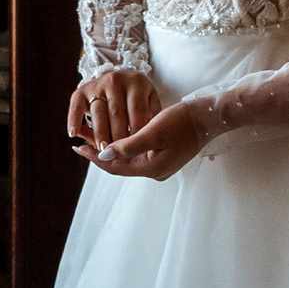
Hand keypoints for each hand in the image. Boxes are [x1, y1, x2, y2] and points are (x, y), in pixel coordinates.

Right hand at [69, 68, 159, 161]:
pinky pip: (76, 106)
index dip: (136, 132)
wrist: (121, 81)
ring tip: (103, 151)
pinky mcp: (82, 90)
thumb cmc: (139, 99)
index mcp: (137, 82)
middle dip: (117, 136)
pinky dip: (73, 120)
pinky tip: (74, 134)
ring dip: (100, 133)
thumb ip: (150, 120)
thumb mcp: (151, 104)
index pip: (137, 110)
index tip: (136, 150)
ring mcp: (98, 84)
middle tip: (119, 154)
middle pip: (116, 112)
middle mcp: (116, 80)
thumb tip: (145, 144)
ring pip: (98, 111)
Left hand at [91, 95, 216, 181]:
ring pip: (128, 158)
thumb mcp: (154, 131)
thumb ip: (128, 146)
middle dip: (100, 151)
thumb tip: (103, 154)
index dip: (95, 156)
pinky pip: (138, 153)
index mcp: (151, 168)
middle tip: (82, 139)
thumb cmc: (183, 121)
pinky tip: (116, 134)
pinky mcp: (164, 155)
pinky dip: (124, 145)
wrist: (210, 117)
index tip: (79, 145)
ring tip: (94, 135)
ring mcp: (160, 164)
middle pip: (120, 164)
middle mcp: (155, 170)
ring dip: (111, 147)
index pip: (115, 166)